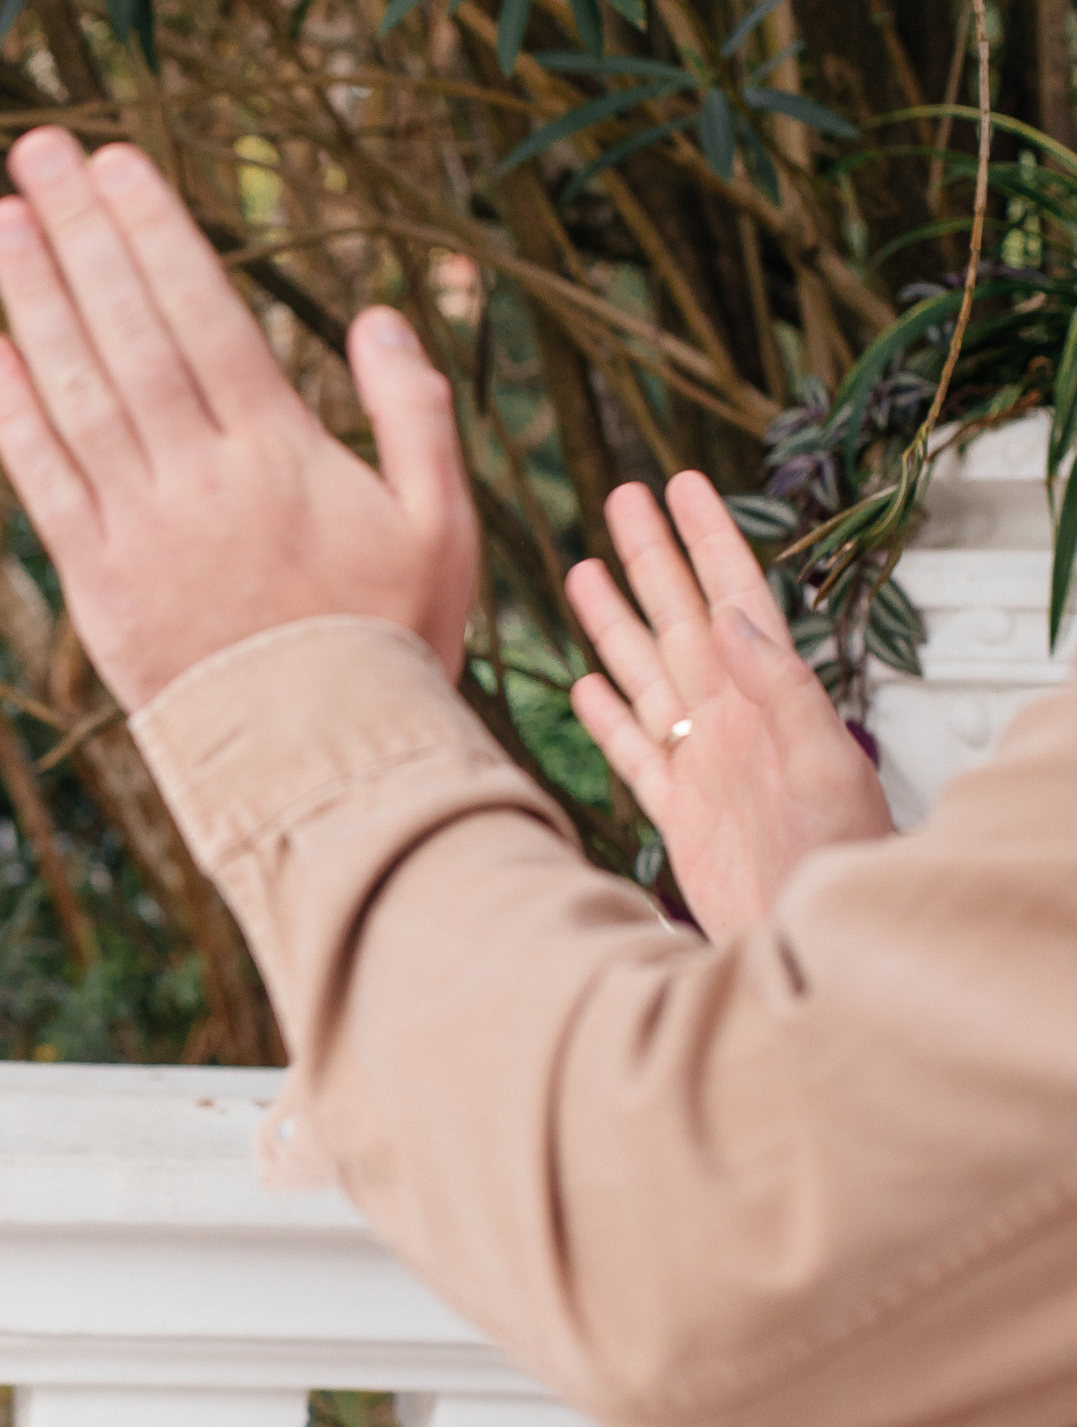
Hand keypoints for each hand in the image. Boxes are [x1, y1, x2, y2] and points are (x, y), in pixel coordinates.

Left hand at [0, 128, 477, 708]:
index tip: (116, 166)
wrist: (330, 766)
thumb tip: (380, 316)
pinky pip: (48, 489)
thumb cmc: (396, 641)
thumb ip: (415, 414)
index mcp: (284, 453)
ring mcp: (144, 533)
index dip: (153, 234)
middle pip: (129, 334)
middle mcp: (204, 480)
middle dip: (81, 235)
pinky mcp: (99, 590)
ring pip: (79, 396)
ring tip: (1, 220)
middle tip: (37, 152)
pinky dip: (16, 420)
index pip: (205, 316)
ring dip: (35, 302)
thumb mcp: (445, 522)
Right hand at [565, 472, 893, 935]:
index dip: (706, 539)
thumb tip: (730, 616)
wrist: (808, 940)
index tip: (680, 486)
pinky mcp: (678, 812)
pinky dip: (607, 716)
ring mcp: (701, 763)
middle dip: (653, 558)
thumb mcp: (825, 763)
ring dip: (616, 622)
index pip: (733, 597)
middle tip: (624, 499)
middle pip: (679, 619)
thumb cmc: (840, 860)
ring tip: (587, 570)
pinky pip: (634, 750)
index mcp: (765, 700)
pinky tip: (586, 687)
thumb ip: (779, 687)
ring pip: (646, 673)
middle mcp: (729, 720)